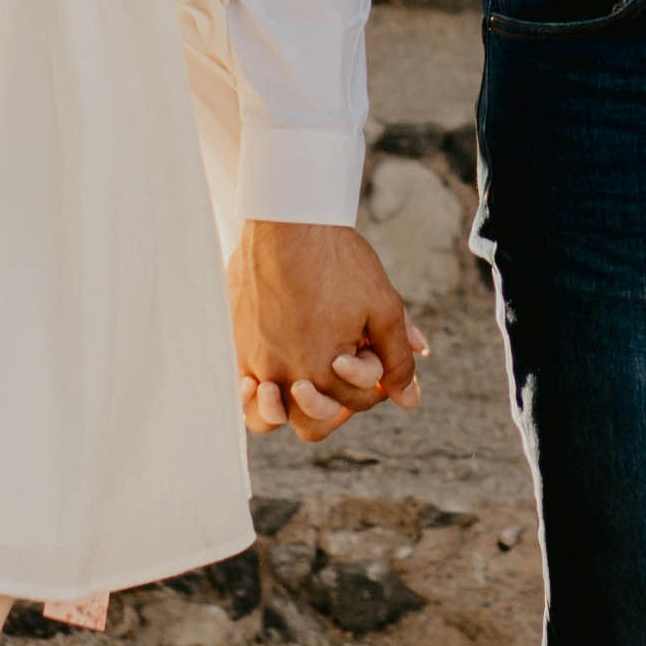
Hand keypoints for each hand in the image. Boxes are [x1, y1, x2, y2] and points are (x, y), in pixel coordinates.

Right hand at [230, 219, 423, 446]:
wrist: (287, 222)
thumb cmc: (339, 261)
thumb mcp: (384, 307)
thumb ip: (397, 358)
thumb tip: (409, 401)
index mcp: (326, 371)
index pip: (358, 402)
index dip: (374, 381)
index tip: (372, 353)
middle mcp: (286, 374)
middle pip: (314, 423)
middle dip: (336, 406)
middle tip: (343, 372)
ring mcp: (256, 362)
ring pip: (269, 417)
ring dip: (290, 410)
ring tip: (304, 385)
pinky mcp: (235, 344)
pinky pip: (241, 392)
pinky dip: (256, 396)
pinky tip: (268, 378)